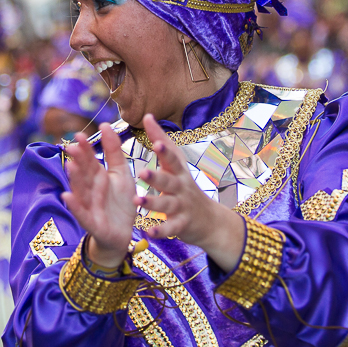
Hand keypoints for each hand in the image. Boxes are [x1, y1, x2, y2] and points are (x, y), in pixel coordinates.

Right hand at [61, 124, 136, 267]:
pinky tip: (67, 197)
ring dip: (74, 179)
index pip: (89, 160)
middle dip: (78, 161)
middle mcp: (90, 189)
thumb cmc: (120, 202)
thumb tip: (105, 124)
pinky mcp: (92, 222)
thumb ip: (114, 150)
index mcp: (97, 176)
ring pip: (80, 190)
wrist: (124, 233)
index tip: (79, 135)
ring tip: (70, 166)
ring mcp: (90, 205)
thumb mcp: (121, 173)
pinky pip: (82, 213)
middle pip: (83, 173)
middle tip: (72, 147)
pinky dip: (74, 206)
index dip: (85, 149)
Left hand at [136, 115, 244, 270]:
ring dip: (153, 203)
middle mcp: (181, 187)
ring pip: (167, 204)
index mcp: (178, 171)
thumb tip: (148, 115)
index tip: (156, 141)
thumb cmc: (186, 187)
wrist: (210, 221)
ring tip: (137, 201)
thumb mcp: (177, 164)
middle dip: (156, 176)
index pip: (172, 158)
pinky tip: (148, 231)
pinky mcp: (182, 225)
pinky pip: (170, 228)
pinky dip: (160, 231)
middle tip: (141, 172)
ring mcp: (182, 206)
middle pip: (169, 180)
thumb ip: (161, 141)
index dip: (164, 148)